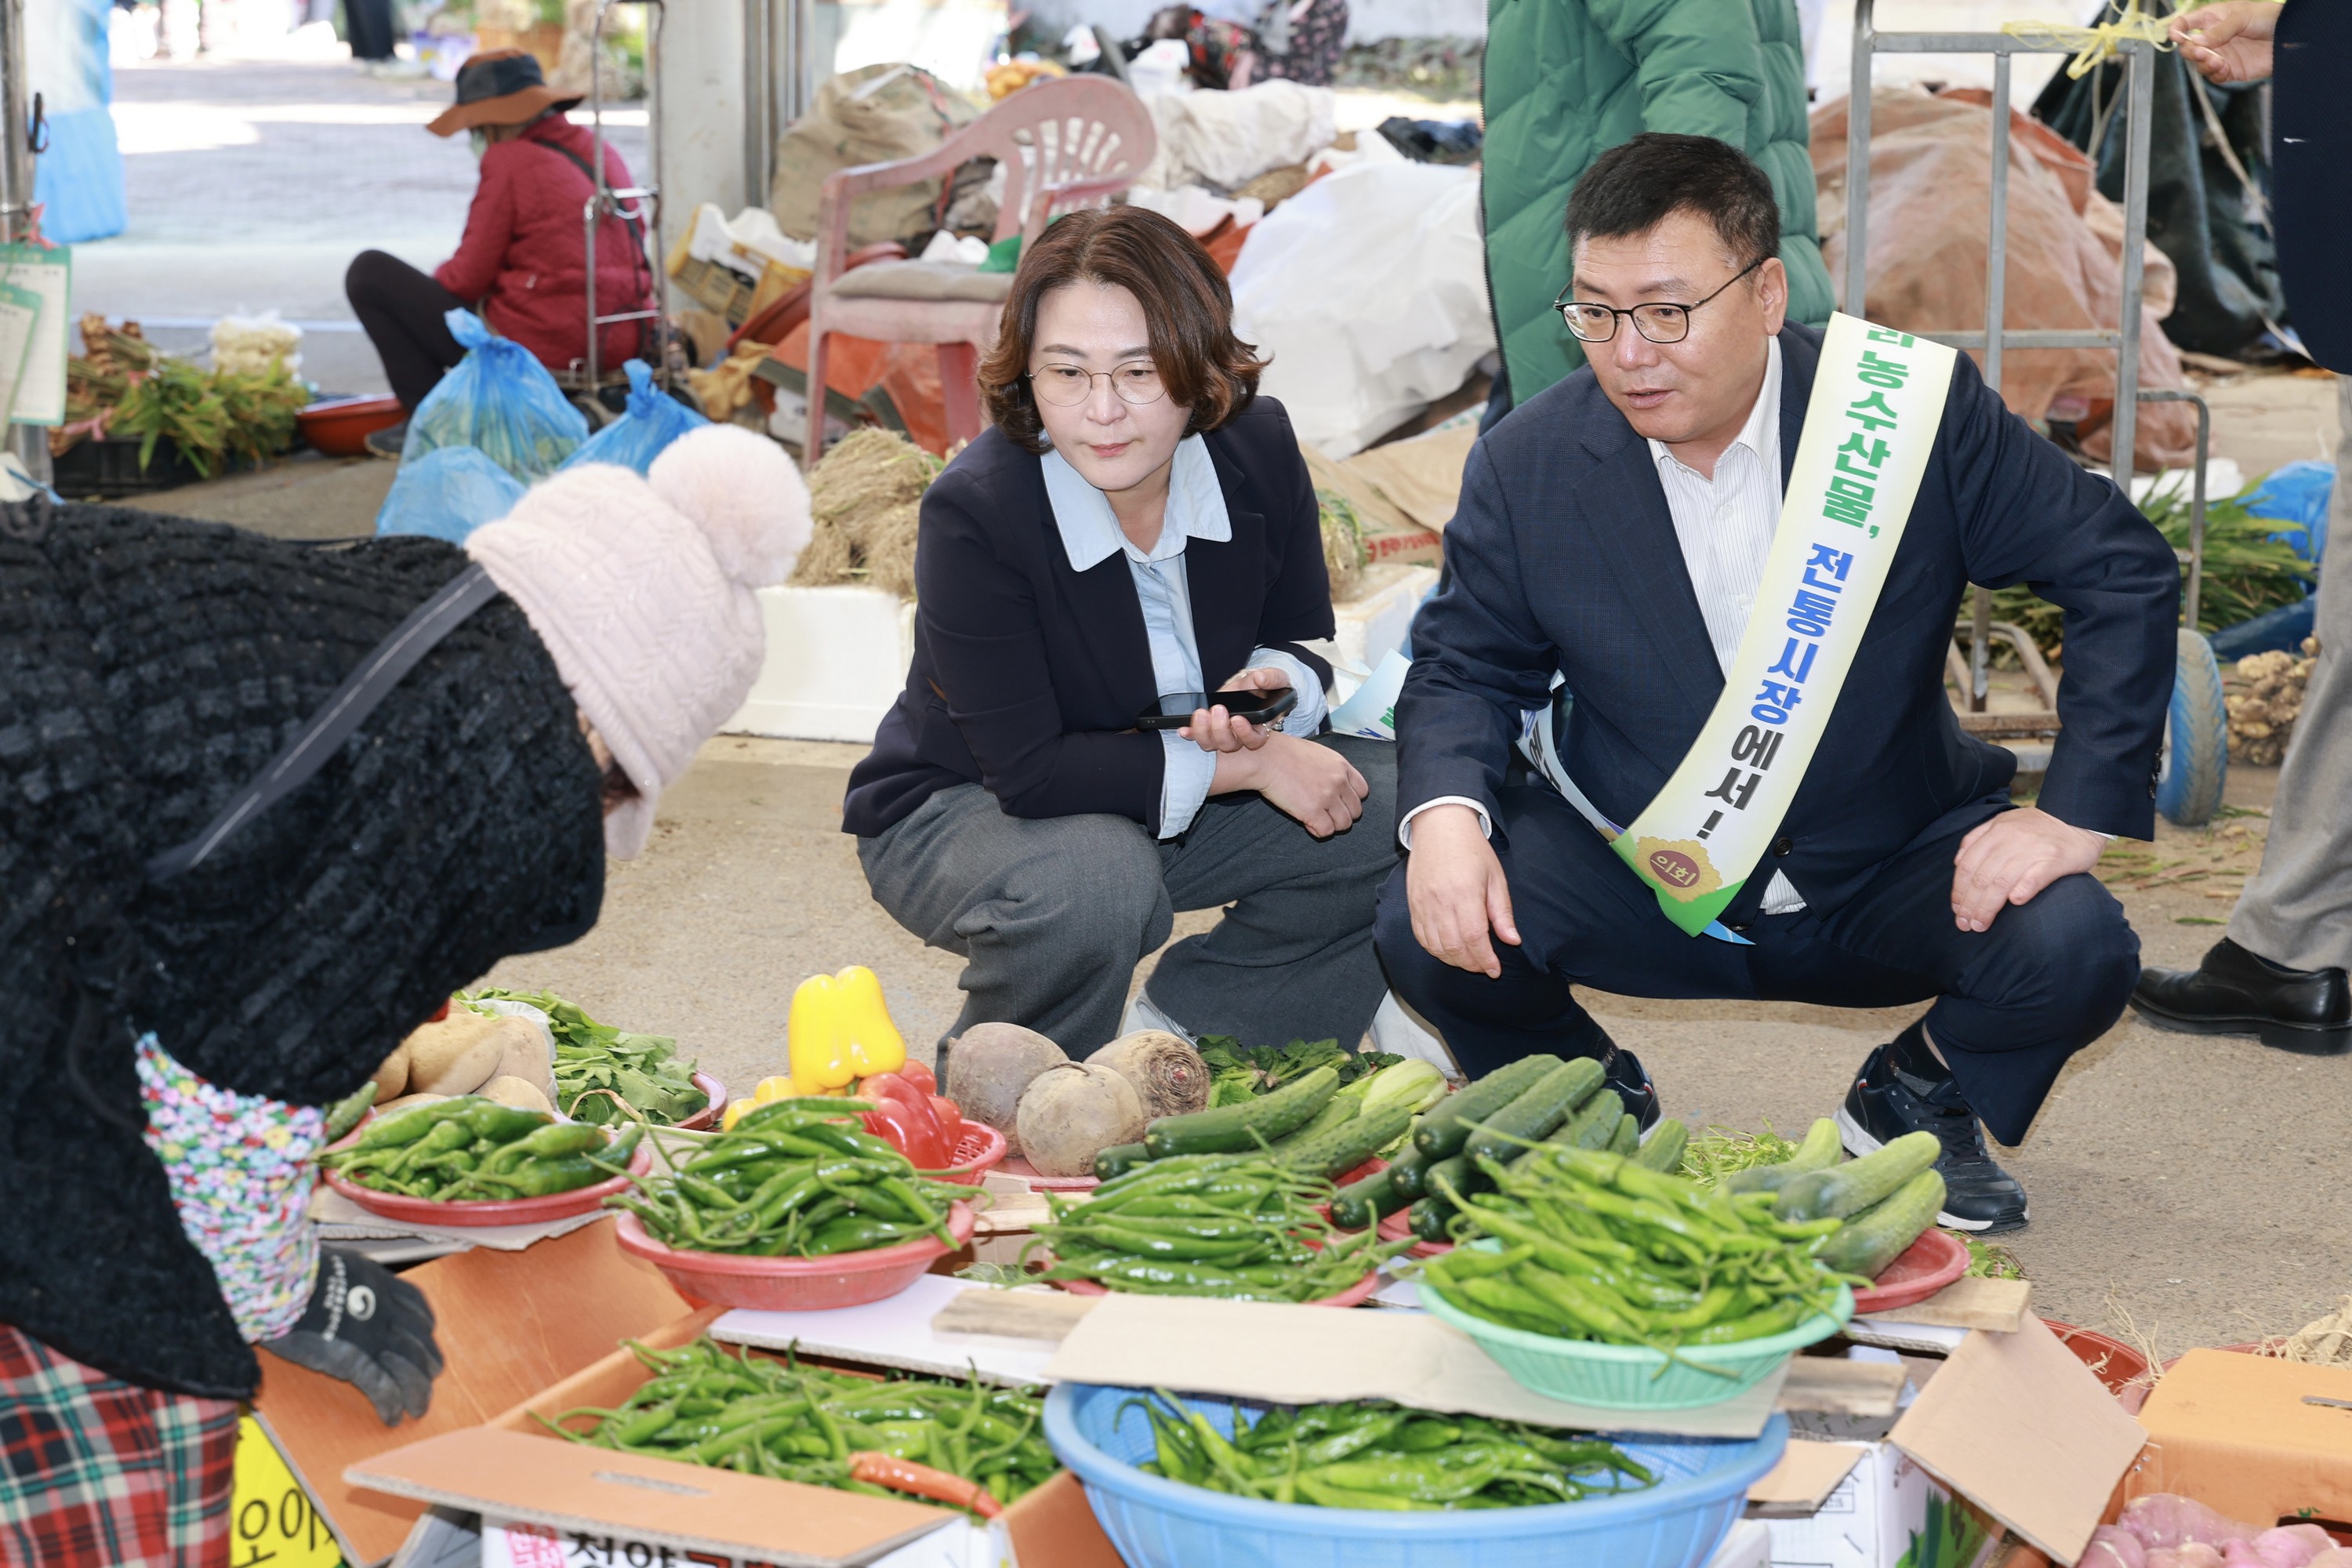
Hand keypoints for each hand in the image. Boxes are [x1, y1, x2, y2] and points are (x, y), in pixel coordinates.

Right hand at [262, 1248, 443, 1424]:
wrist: (282, 1278)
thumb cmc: (294, 1270)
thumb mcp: (334, 1264)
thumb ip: (346, 1279)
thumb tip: (335, 1283)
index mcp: (381, 1284)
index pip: (418, 1308)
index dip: (425, 1329)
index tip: (426, 1341)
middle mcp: (386, 1310)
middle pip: (422, 1342)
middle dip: (427, 1365)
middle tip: (426, 1381)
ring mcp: (374, 1337)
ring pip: (412, 1369)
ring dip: (417, 1392)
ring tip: (417, 1409)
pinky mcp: (355, 1361)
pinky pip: (383, 1388)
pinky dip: (391, 1405)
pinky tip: (391, 1418)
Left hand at [1179, 667, 1288, 754]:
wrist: (1254, 684)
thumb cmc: (1266, 685)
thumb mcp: (1274, 678)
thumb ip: (1270, 678)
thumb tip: (1260, 679)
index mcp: (1260, 726)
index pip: (1255, 739)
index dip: (1245, 733)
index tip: (1237, 719)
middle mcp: (1240, 734)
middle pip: (1230, 744)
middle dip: (1221, 730)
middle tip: (1217, 710)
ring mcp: (1224, 731)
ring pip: (1213, 743)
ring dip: (1204, 732)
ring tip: (1201, 714)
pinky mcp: (1210, 726)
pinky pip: (1199, 736)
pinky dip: (1191, 734)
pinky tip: (1184, 729)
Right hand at [1225, 733, 1365, 836]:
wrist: (1265, 757)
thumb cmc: (1283, 753)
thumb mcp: (1316, 754)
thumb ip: (1330, 769)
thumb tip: (1332, 784)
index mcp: (1341, 766)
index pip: (1363, 791)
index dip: (1351, 800)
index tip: (1338, 802)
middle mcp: (1339, 781)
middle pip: (1356, 811)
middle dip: (1341, 815)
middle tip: (1325, 813)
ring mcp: (1327, 797)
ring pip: (1344, 824)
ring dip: (1331, 825)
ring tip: (1316, 819)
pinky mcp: (1313, 811)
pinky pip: (1326, 831)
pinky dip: (1317, 831)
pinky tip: (1307, 822)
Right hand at [1405, 803, 1519, 976]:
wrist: (1439, 825)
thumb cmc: (1472, 849)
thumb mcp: (1495, 877)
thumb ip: (1502, 912)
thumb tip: (1512, 941)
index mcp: (1465, 893)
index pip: (1474, 938)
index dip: (1485, 959)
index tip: (1495, 969)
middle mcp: (1441, 901)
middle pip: (1454, 947)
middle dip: (1471, 964)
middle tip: (1484, 966)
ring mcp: (1423, 903)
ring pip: (1435, 946)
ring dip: (1453, 960)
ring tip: (1468, 960)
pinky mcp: (1412, 903)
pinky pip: (1421, 936)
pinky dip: (1435, 950)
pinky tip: (1448, 950)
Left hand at [1950, 807, 2107, 932]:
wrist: (2081, 822)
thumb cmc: (2038, 829)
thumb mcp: (2005, 823)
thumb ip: (1979, 837)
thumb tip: (1958, 861)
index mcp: (1996, 832)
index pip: (1968, 865)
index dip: (1959, 890)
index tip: (1957, 910)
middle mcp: (2012, 839)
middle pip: (1982, 877)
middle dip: (1970, 905)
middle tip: (1966, 925)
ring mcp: (2034, 849)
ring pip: (2002, 882)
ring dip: (1988, 907)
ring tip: (1981, 925)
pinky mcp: (2056, 858)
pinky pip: (2036, 877)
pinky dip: (2023, 890)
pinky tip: (2015, 903)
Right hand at [2169, 2, 2274, 82]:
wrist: (2290, 36)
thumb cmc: (2268, 17)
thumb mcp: (2242, 17)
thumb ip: (2219, 30)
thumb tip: (2195, 42)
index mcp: (2213, 19)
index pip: (2186, 24)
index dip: (2176, 30)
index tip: (2174, 36)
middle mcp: (2213, 38)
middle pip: (2189, 48)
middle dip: (2190, 52)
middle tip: (2200, 53)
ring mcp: (2221, 55)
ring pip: (2199, 65)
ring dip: (2203, 64)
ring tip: (2218, 61)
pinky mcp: (2230, 70)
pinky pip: (2214, 77)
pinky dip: (2216, 74)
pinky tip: (2225, 68)